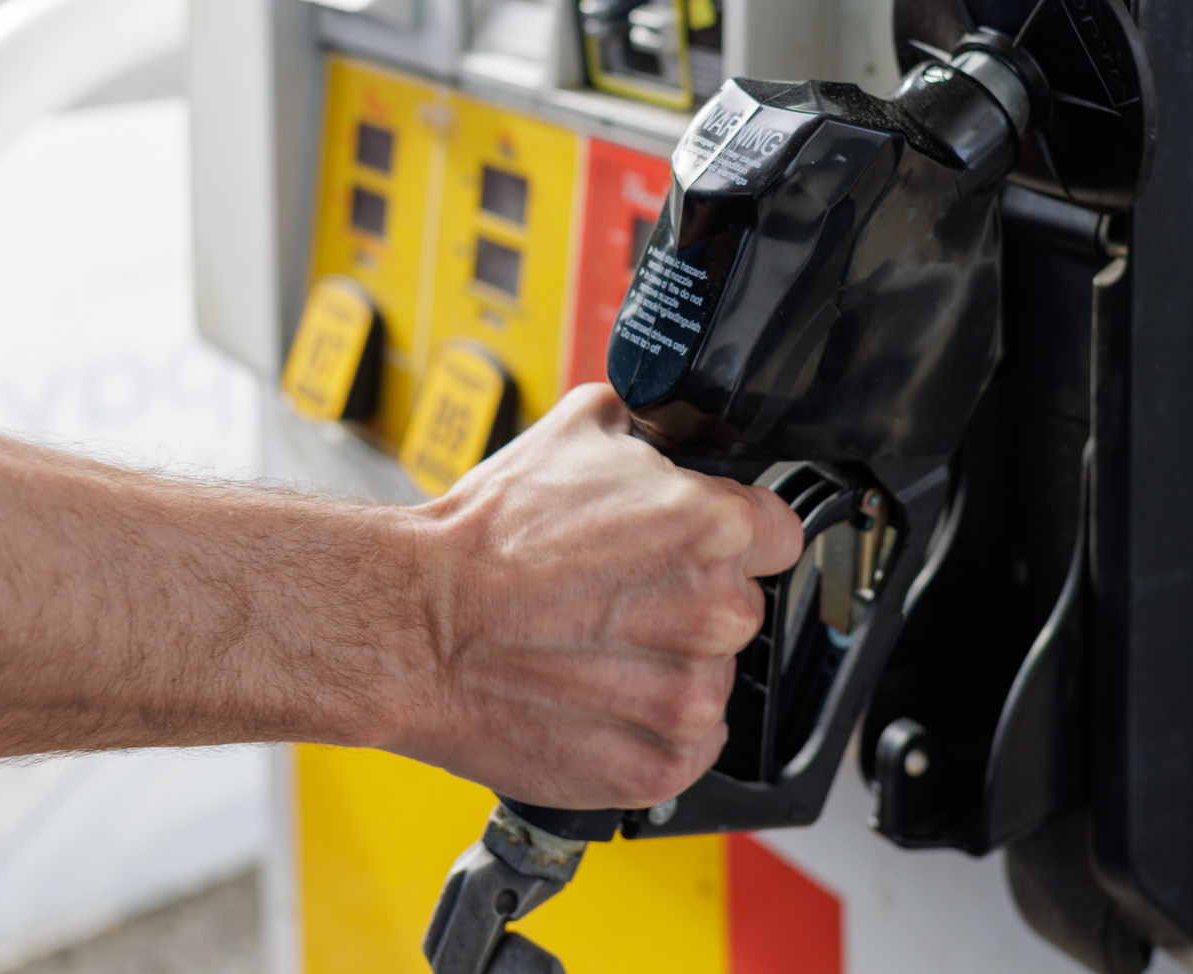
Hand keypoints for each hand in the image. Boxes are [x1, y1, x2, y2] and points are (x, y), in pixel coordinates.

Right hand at [385, 384, 802, 809]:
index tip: (695, 548)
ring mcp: (687, 696)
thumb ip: (647, 430)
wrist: (414, 623)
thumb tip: (669, 427)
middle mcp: (714, 610)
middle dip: (690, 603)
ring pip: (712, 681)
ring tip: (594, 649)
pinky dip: (650, 734)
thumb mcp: (576, 430)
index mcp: (714, 524)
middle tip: (620, 599)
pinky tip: (598, 700)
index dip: (735, 536)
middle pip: (742, 609)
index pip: (778, 533)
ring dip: (667, 670)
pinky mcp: (655, 765)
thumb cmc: (484, 538)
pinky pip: (688, 751)